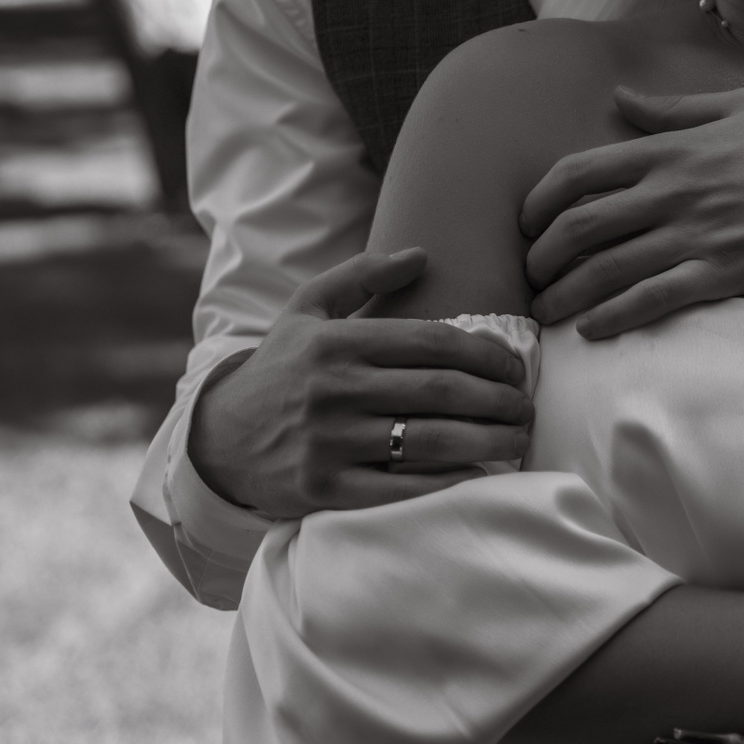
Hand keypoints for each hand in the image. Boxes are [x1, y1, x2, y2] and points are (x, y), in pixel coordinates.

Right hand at [186, 249, 533, 518]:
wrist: (217, 441)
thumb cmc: (279, 371)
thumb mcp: (305, 311)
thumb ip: (359, 275)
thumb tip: (419, 254)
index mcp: (336, 342)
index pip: (433, 342)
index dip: (487, 354)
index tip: (515, 368)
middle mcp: (333, 390)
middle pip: (442, 391)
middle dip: (500, 398)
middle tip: (527, 405)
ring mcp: (329, 442)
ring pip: (431, 440)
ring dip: (489, 439)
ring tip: (519, 437)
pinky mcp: (326, 489)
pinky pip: (403, 490)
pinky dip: (450, 483)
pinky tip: (482, 475)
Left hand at [520, 87, 743, 338]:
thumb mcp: (733, 107)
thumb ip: (670, 110)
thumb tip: (621, 99)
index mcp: (669, 150)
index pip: (578, 173)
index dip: (538, 202)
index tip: (527, 223)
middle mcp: (673, 192)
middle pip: (581, 227)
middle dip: (542, 257)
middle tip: (531, 275)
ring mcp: (696, 234)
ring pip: (608, 270)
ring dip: (566, 295)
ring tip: (546, 312)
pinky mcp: (722, 273)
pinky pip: (654, 298)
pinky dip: (615, 316)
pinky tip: (592, 328)